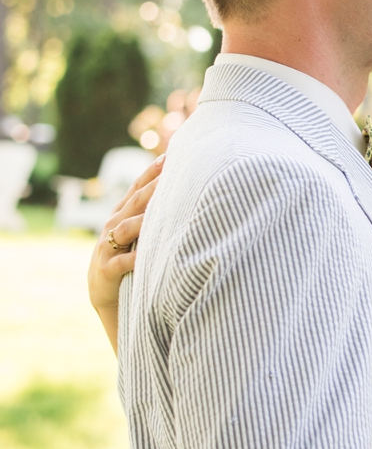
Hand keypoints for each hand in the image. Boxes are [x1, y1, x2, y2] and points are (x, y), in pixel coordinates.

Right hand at [88, 155, 163, 350]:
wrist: (104, 292)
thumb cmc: (131, 257)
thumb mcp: (141, 233)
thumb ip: (157, 214)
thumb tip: (190, 194)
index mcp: (123, 214)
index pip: (138, 188)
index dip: (152, 172)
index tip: (170, 155)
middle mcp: (113, 225)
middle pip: (135, 202)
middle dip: (152, 187)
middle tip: (171, 173)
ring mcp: (108, 247)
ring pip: (126, 228)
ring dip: (142, 219)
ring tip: (159, 211)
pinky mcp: (107, 270)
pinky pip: (121, 263)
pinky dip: (133, 259)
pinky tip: (145, 256)